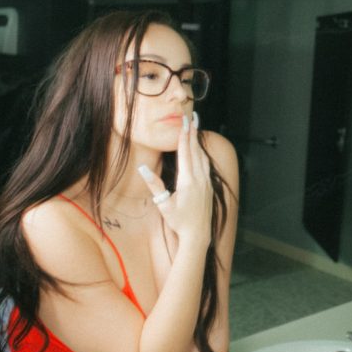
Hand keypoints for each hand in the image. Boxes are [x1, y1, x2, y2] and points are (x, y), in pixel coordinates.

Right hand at [138, 112, 212, 246]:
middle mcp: (199, 178)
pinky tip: (201, 151)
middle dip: (192, 133)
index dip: (184, 136)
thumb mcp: (164, 205)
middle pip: (195, 150)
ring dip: (198, 142)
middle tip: (192, 116)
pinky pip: (206, 165)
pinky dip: (202, 153)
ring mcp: (206, 182)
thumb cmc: (179, 222)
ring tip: (195, 128)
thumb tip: (143, 169)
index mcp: (188, 181)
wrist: (199, 235)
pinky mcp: (209, 186)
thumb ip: (154, 185)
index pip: (185, 153)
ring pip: (202, 156)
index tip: (184, 122)